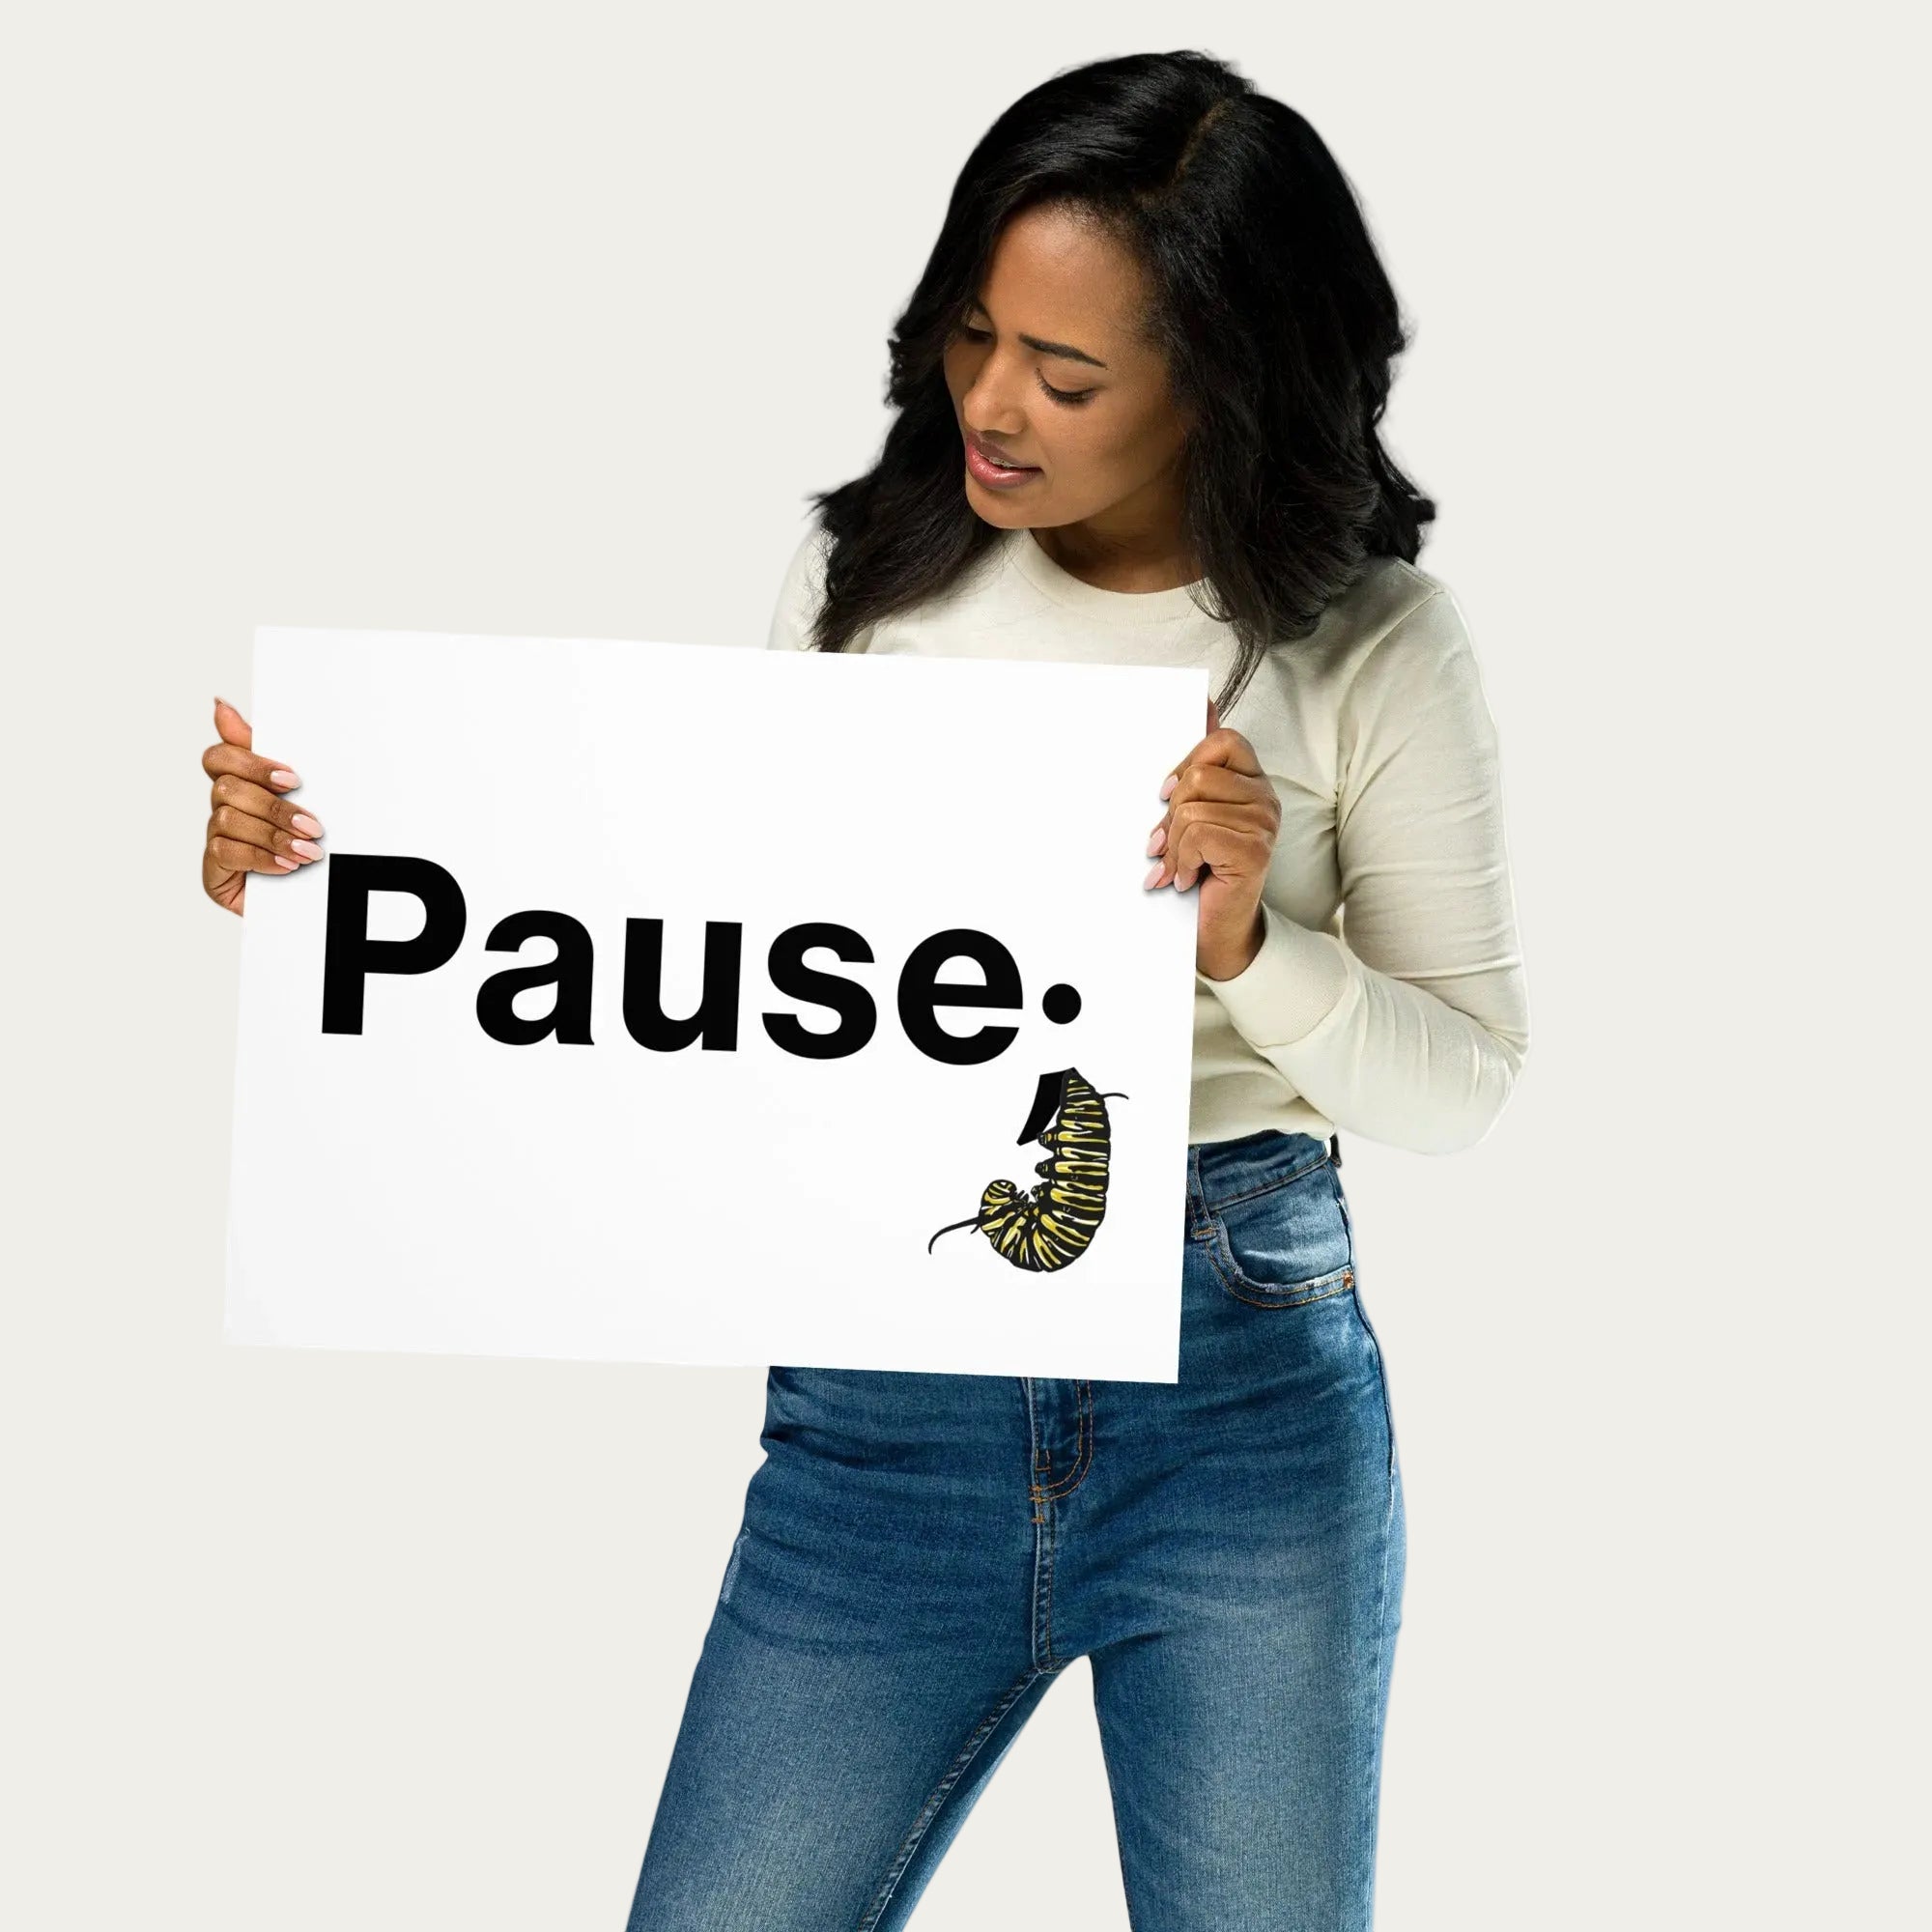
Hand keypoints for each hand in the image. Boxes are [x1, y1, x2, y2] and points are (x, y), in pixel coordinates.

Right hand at [200, 697, 325, 916]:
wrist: (316, 898)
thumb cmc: (306, 839)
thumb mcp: (302, 794)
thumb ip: (267, 750)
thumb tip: (220, 704)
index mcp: (240, 784)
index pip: (220, 757)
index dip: (251, 763)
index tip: (292, 779)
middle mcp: (222, 809)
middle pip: (227, 789)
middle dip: (275, 807)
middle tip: (314, 825)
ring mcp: (216, 840)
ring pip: (227, 820)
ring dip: (273, 835)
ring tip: (309, 851)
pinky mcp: (213, 872)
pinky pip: (225, 853)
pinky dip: (261, 858)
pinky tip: (288, 866)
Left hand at [1143, 696, 1278, 980]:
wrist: (1216, 929)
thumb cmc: (1201, 869)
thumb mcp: (1192, 813)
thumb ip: (1198, 765)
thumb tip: (1203, 702)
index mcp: (1252, 781)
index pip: (1223, 740)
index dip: (1186, 763)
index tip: (1166, 795)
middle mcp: (1265, 798)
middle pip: (1200, 774)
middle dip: (1171, 813)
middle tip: (1166, 843)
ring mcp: (1264, 823)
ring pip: (1193, 808)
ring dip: (1173, 844)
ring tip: (1177, 866)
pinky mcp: (1255, 849)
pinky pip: (1199, 834)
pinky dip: (1181, 861)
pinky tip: (1186, 879)